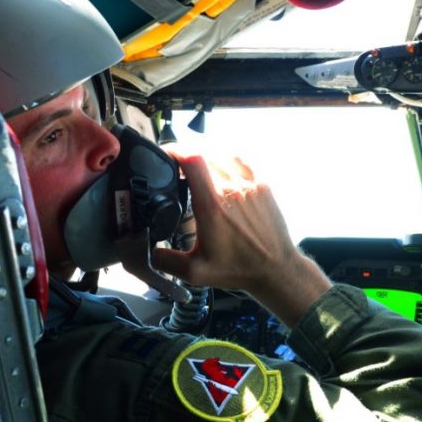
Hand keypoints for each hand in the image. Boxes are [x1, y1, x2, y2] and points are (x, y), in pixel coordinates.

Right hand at [152, 155, 331, 325]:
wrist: (276, 269)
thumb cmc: (239, 269)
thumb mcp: (196, 272)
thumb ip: (166, 261)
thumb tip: (145, 252)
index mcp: (212, 206)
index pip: (192, 160)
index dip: (175, 150)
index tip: (166, 154)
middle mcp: (232, 189)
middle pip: (204, 154)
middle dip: (188, 158)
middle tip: (178, 169)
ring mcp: (250, 184)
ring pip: (222, 155)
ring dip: (207, 158)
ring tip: (198, 170)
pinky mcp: (263, 185)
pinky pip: (241, 160)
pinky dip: (227, 160)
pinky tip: (220, 171)